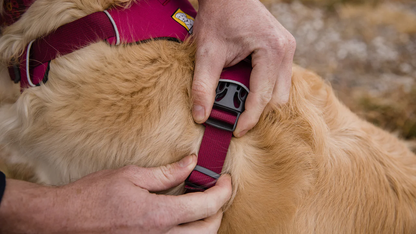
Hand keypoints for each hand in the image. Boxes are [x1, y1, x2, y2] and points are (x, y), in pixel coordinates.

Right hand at [0, 155, 231, 232]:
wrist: (66, 220)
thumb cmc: (94, 196)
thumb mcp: (132, 175)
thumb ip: (166, 173)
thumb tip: (191, 163)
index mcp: (160, 215)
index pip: (206, 206)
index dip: (222, 191)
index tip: (226, 179)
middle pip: (209, 230)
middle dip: (220, 210)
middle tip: (219, 191)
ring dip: (207, 223)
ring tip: (204, 202)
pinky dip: (189, 230)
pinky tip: (183, 215)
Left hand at [192, 0, 295, 136]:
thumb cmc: (218, 15)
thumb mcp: (206, 52)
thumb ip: (203, 86)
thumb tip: (200, 116)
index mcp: (272, 50)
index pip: (263, 97)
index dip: (249, 119)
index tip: (236, 132)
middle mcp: (286, 51)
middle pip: (278, 99)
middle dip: (258, 112)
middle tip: (236, 120)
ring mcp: (287, 50)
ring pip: (281, 91)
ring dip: (262, 101)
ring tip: (239, 106)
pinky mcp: (282, 50)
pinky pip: (279, 79)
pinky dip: (264, 89)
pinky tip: (246, 91)